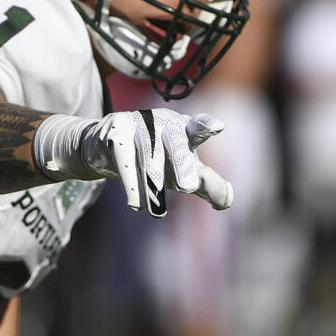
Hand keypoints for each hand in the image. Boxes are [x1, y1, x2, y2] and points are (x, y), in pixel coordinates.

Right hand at [34, 109, 232, 216]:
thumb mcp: (184, 169)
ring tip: (157, 213)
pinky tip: (136, 205)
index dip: (206, 125)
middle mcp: (163, 122)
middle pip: (175, 141)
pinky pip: (123, 158)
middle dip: (181, 162)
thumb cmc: (158, 157)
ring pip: (148, 154)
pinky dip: (130, 183)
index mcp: (185, 129)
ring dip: (153, 183)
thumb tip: (227, 200)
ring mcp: (138, 123)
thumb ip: (207, 183)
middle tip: (188, 187)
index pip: (198, 126)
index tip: (218, 127)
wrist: (107, 146)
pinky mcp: (115, 132)